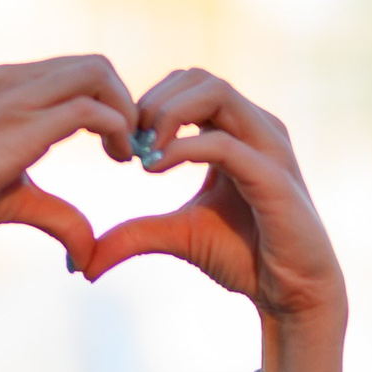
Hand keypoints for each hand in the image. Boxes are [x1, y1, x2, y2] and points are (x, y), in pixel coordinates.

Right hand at [0, 56, 136, 265]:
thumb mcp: (14, 198)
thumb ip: (57, 214)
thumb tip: (85, 257)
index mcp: (7, 84)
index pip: (77, 70)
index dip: (108, 102)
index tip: (116, 144)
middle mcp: (14, 81)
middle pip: (95, 64)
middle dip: (125, 101)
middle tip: (128, 148)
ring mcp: (17, 98)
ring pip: (97, 74)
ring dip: (125, 111)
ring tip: (124, 153)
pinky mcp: (23, 126)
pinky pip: (90, 109)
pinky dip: (117, 128)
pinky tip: (116, 159)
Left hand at [82, 69, 345, 330]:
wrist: (289, 293)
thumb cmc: (244, 256)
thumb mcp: (177, 237)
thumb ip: (134, 234)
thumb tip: (82, 262)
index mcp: (235, 131)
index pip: (188, 85)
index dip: (148, 103)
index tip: (121, 144)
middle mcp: (256, 128)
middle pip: (199, 78)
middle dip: (153, 102)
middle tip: (127, 143)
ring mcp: (268, 146)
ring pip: (214, 93)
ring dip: (166, 113)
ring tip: (140, 151)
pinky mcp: (273, 176)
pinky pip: (224, 143)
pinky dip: (183, 148)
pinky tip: (153, 168)